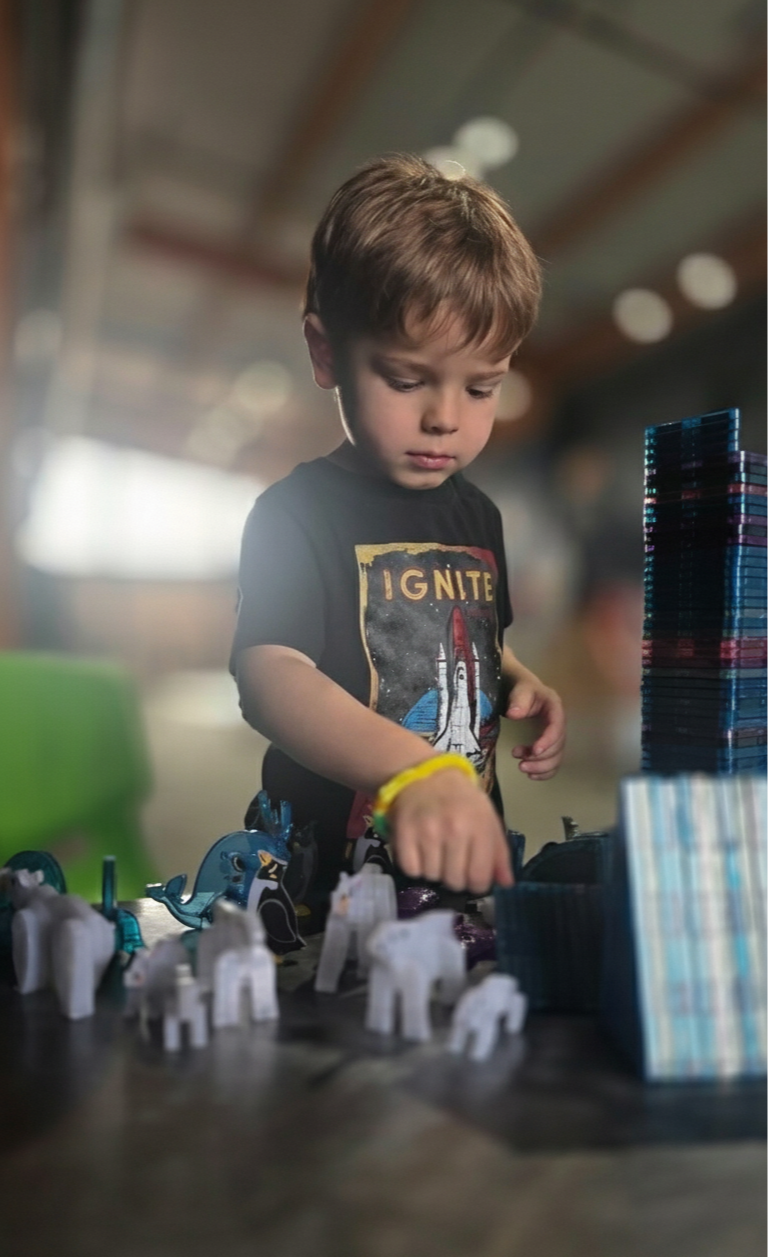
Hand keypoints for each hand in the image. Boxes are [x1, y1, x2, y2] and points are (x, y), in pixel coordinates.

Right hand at [387, 769, 512, 893]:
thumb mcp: (488, 820)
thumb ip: (499, 853)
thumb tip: (506, 884)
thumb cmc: (463, 801)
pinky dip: (416, 867)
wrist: (426, 776)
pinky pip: (411, 870)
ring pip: (432, 877)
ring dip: (435, 871)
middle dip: (456, 878)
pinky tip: (421, 853)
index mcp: (479, 827)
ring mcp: (426, 832)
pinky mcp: (403, 834)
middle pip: (455, 881)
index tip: (473, 878)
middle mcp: (454, 830)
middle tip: (454, 863)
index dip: (477, 885)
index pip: (479, 878)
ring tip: (437, 854)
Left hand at [506, 673, 564, 780]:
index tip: (535, 751)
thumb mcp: (521, 690)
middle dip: (541, 759)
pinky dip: (544, 772)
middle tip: (521, 764)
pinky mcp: (548, 744)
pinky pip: (552, 762)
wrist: (521, 689)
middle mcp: (559, 724)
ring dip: (541, 767)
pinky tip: (531, 775)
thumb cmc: (522, 688)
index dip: (548, 741)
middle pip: (558, 746)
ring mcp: (554, 735)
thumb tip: (514, 714)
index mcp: (555, 708)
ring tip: (522, 767)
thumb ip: (518, 700)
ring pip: (556, 757)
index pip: (557, 727)